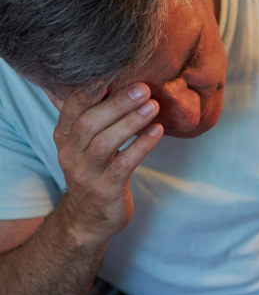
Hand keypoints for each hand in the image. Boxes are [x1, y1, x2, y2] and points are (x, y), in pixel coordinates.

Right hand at [48, 83, 162, 246]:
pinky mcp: (106, 190)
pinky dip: (141, 146)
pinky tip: (157, 131)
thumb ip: (89, 116)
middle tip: (143, 88)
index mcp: (64, 138)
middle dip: (117, 104)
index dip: (88, 92)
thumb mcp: (83, 145)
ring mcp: (87, 174)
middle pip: (90, 123)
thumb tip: (99, 79)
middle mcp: (70, 155)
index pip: (72, 110)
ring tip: (153, 106)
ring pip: (105, 143)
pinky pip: (123, 165)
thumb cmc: (93, 172)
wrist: (88, 219)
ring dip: (131, 122)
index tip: (109, 75)